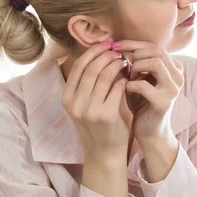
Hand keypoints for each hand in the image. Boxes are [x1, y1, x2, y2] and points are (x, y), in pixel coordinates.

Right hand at [61, 43, 130, 163]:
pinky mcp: (106, 115)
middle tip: (118, 51)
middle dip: (106, 56)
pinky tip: (129, 77)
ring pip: (105, 76)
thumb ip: (87, 83)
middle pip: (91, 68)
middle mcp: (74, 103)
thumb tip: (100, 53)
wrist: (105, 151)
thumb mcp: (84, 104)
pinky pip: (116, 88)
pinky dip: (123, 79)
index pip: (78, 66)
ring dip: (116, 65)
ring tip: (125, 62)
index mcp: (66, 98)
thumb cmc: (98, 124)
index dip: (93, 52)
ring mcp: (89, 110)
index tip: (106, 45)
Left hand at [115, 41, 183, 143]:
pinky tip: (126, 89)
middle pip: (158, 50)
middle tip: (124, 65)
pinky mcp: (164, 103)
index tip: (115, 45)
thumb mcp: (139, 78)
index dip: (134, 43)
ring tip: (129, 77)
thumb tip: (117, 44)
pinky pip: (144, 85)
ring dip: (137, 67)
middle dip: (136, 54)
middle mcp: (177, 77)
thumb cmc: (141, 103)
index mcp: (174, 68)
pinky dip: (131, 84)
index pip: (155, 45)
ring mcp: (173, 90)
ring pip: (156, 63)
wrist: (149, 131)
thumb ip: (136, 62)